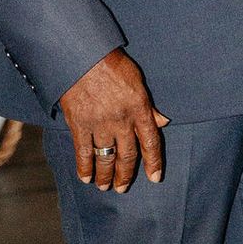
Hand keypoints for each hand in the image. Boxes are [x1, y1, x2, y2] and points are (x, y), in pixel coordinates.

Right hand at [59, 49, 166, 193]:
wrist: (81, 55)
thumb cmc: (110, 63)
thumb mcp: (137, 80)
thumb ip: (149, 105)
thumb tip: (163, 122)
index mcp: (139, 108)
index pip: (151, 141)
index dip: (154, 162)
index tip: (155, 178)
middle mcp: (121, 120)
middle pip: (127, 155)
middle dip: (126, 175)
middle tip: (123, 188)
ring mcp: (100, 123)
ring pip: (106, 157)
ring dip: (106, 175)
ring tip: (105, 186)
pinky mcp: (79, 124)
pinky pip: (83, 152)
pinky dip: (84, 167)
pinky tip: (86, 177)